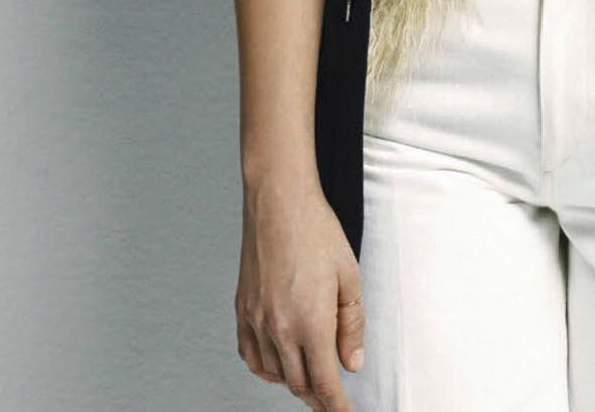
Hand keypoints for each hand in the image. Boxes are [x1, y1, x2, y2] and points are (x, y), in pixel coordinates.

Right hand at [237, 172, 365, 410]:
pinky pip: (251, 357)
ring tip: (311, 377)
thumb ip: (352, 325)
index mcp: (310, 322)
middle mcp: (279, 329)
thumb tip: (352, 363)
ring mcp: (256, 322)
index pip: (324, 385)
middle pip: (299, 385)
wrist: (278, 203)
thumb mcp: (349, 276)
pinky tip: (280, 363)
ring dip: (294, 382)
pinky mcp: (242, 311)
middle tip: (333, 398)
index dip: (337, 407)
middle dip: (319, 397)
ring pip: (274, 374)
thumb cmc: (316, 231)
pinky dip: (267, 368)